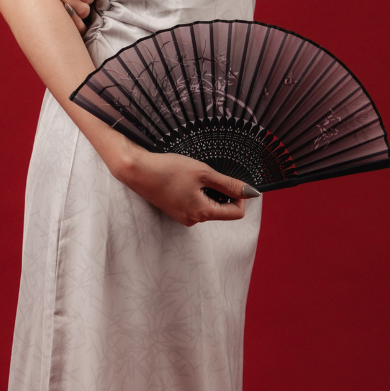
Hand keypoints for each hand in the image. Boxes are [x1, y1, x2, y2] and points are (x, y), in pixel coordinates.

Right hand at [114, 148, 258, 226]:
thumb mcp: (204, 173)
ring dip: (207, 191)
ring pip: (208, 206)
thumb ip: (229, 184)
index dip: (238, 196)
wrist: (138, 170)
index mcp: (203, 213)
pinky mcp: (175, 211)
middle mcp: (193, 220)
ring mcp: (182, 217)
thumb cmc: (169, 170)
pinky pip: (194, 204)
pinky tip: (183, 180)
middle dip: (221, 192)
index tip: (229, 180)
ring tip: (192, 176)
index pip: (236, 213)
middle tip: (207, 174)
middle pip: (221, 209)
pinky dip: (196, 192)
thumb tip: (251, 193)